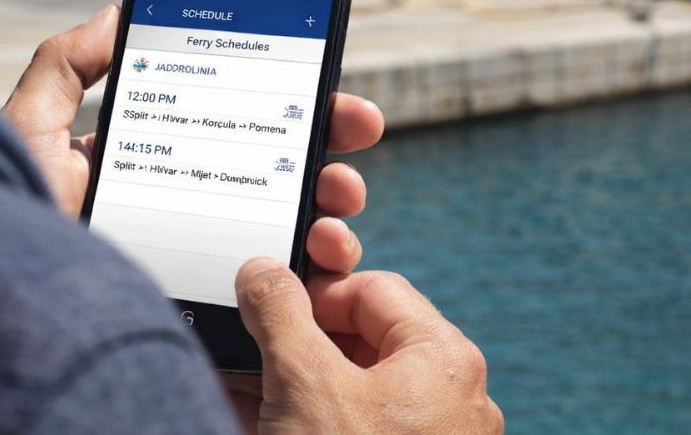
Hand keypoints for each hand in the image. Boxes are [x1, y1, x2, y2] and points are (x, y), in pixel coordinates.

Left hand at [2, 5, 382, 273]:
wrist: (1, 290)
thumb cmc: (7, 211)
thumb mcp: (28, 127)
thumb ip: (65, 65)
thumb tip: (114, 11)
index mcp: (156, 164)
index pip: (236, 128)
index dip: (292, 107)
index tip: (332, 92)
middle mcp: (189, 208)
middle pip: (277, 173)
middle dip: (328, 147)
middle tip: (357, 130)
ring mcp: (204, 258)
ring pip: (290, 229)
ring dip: (332, 205)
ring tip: (341, 200)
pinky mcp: (211, 306)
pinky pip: (279, 292)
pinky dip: (319, 273)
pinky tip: (326, 258)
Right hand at [226, 261, 502, 434]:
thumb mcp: (304, 380)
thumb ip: (279, 311)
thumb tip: (262, 271)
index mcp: (442, 357)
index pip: (373, 290)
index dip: (314, 292)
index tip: (267, 307)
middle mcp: (448, 399)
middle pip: (361, 342)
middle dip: (296, 344)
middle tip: (248, 350)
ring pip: (351, 392)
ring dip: (292, 386)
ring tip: (242, 390)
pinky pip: (351, 432)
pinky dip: (306, 423)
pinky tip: (256, 424)